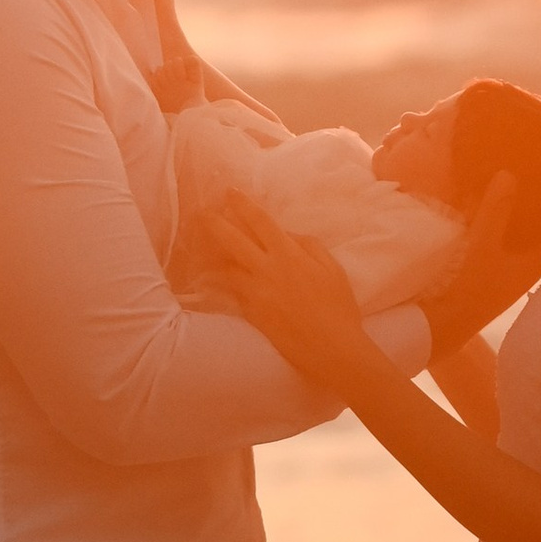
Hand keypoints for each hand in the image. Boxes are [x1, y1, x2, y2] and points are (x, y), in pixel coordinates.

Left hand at [204, 198, 377, 389]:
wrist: (332, 348)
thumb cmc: (339, 308)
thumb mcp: (333, 269)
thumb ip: (310, 246)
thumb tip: (288, 234)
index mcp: (290, 255)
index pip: (260, 221)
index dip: (243, 204)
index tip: (229, 193)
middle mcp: (268, 270)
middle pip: (232, 240)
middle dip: (214, 223)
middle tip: (201, 213)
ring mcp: (256, 293)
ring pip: (225, 268)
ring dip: (211, 256)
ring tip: (201, 248)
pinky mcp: (251, 314)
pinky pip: (229, 294)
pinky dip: (218, 286)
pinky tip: (209, 281)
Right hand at [419, 166, 540, 357]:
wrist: (444, 326)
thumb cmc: (469, 290)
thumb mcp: (481, 248)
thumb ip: (495, 212)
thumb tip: (509, 175)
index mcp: (538, 261)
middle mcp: (532, 265)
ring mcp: (514, 269)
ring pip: (535, 234)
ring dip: (537, 210)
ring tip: (531, 181)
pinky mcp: (498, 271)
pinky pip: (516, 239)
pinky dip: (515, 220)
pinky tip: (501, 207)